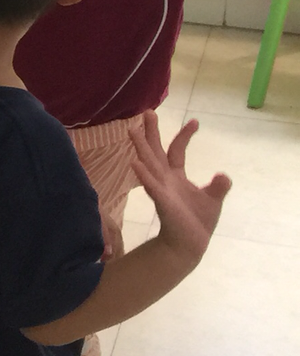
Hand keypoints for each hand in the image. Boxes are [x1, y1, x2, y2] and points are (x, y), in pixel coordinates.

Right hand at [128, 113, 230, 261]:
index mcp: (176, 176)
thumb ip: (218, 186)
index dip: (184, 135)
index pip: (177, 150)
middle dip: (151, 132)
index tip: (195, 121)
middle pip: (155, 151)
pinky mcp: (162, 201)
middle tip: (147, 111)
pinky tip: (135, 163)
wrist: (189, 244)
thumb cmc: (198, 222)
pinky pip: (151, 185)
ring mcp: (161, 188)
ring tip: (131, 130)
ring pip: (148, 163)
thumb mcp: (213, 199)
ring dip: (140, 147)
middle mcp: (165, 178)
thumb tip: (223, 174)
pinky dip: (143, 174)